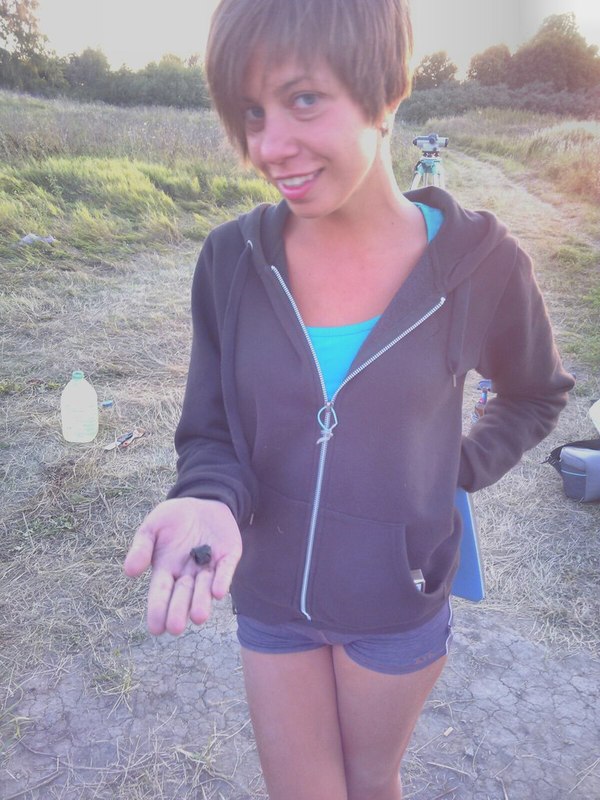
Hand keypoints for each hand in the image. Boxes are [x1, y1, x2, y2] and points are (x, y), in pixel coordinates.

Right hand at [123, 498, 241, 635]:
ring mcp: (209, 567)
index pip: (160, 593)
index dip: (157, 610)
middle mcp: (188, 574)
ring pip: (204, 589)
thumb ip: (141, 547)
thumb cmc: (173, 518)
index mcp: (166, 570)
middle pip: (182, 596)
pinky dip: (222, 580)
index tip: (155, 628)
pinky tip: (217, 592)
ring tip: (198, 616)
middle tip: (176, 627)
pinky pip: (225, 571)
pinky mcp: (228, 557)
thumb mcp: (152, 527)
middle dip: (178, 611)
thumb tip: (129, 571)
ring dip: (201, 602)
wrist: (202, 501)